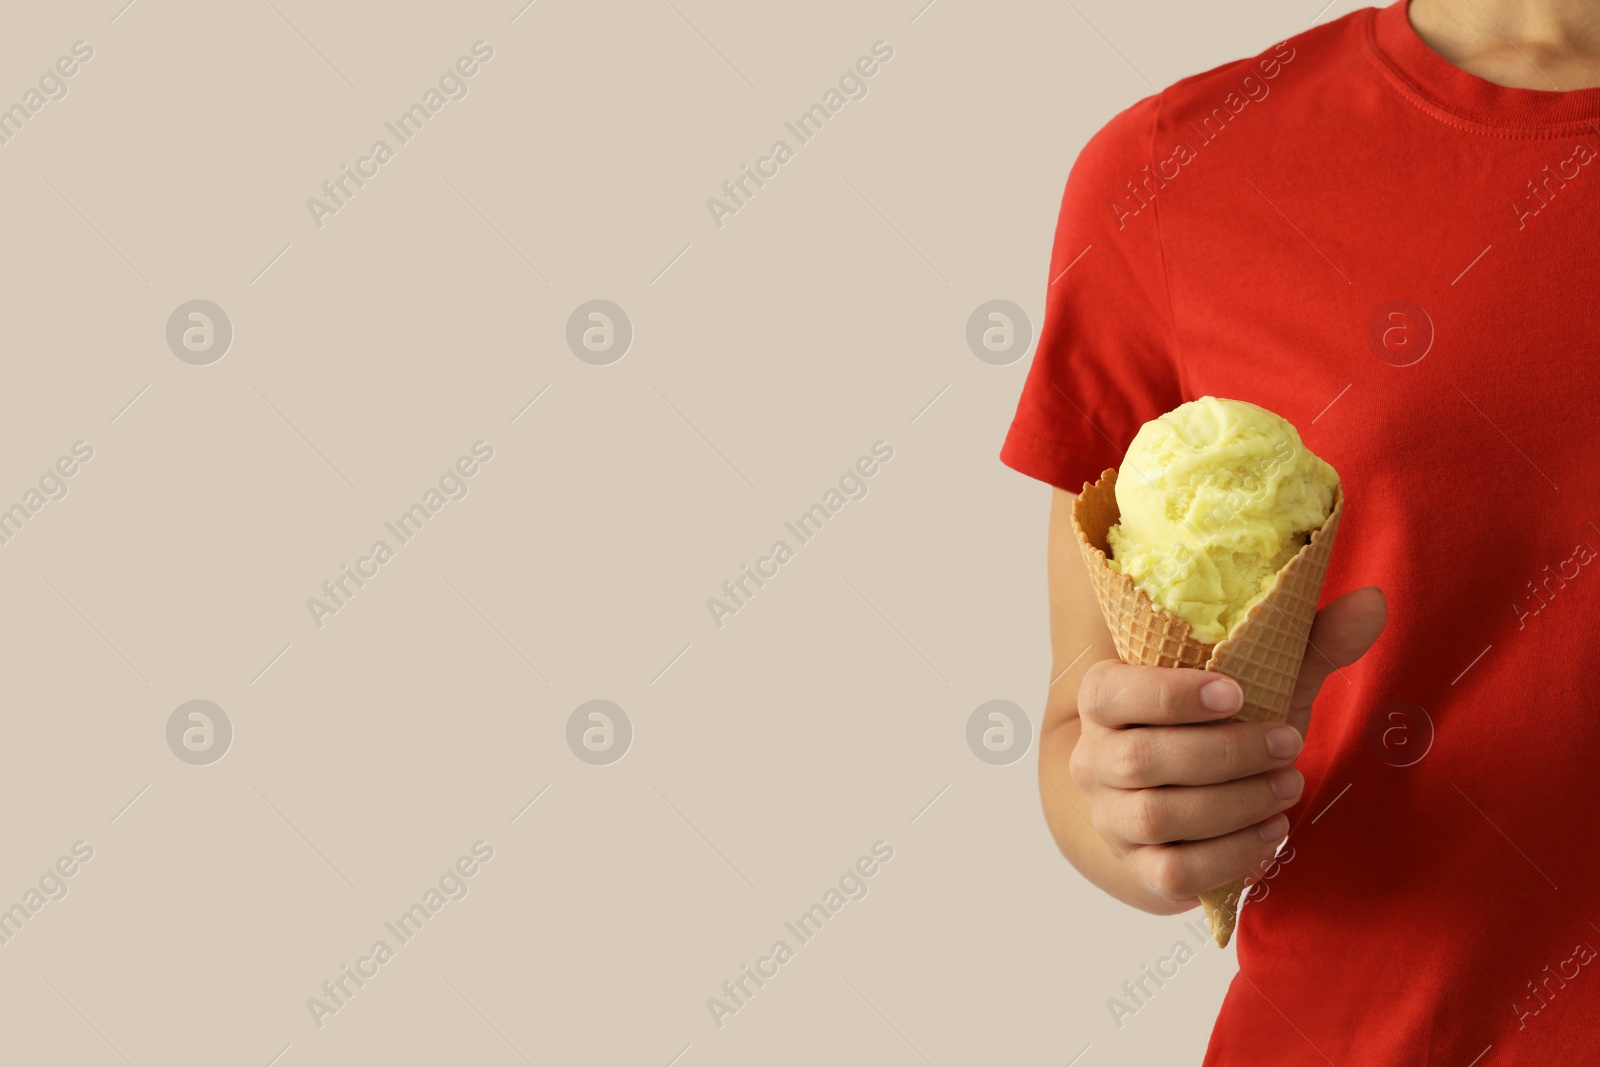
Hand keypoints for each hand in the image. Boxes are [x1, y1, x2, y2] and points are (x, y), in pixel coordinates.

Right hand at [1066, 587, 1385, 905]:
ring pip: (1159, 816)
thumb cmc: (1214, 727)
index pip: (1113, 693)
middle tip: (1289, 744)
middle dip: (1226, 753)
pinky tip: (1271, 833)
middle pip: (1143, 759)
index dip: (1170, 694)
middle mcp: (1093, 758)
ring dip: (1236, 803)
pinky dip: (1231, 854)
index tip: (1237, 693)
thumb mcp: (1257, 680)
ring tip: (1288, 787)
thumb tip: (1373, 602)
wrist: (1174, 799)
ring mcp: (1111, 817)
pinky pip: (1175, 870)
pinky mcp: (1138, 867)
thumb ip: (1307, 642)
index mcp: (1105, 698)